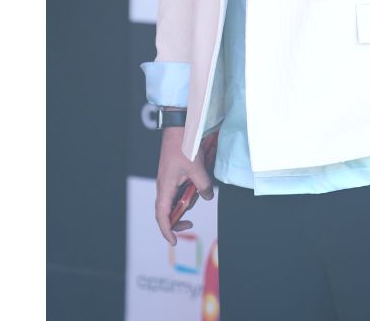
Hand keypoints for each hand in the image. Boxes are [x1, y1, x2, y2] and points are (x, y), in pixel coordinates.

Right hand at [154, 126, 213, 245]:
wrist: (179, 128)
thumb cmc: (184, 146)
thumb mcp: (198, 168)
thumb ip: (203, 186)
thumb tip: (207, 196)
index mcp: (165, 187)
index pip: (162, 216)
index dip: (167, 230)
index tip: (174, 241)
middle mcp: (164, 186)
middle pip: (166, 211)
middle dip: (177, 220)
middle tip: (190, 224)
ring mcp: (168, 181)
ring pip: (175, 200)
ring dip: (186, 202)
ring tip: (198, 191)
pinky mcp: (174, 175)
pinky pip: (179, 190)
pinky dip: (187, 193)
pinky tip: (197, 186)